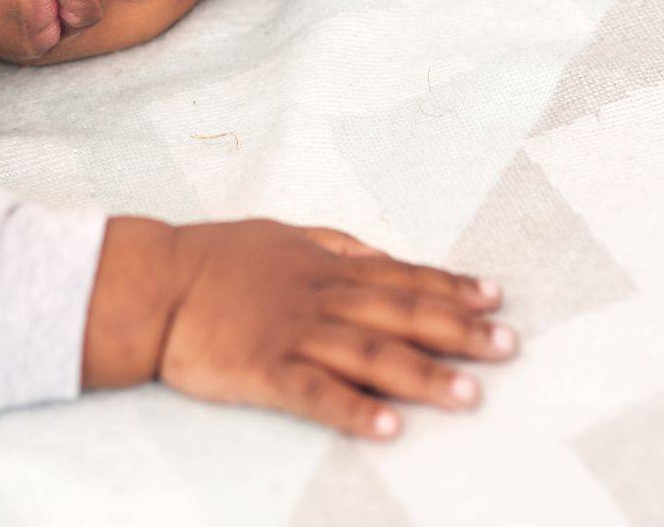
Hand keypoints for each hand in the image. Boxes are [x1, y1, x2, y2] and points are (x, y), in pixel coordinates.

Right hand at [156, 218, 517, 438]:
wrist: (155, 284)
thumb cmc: (217, 258)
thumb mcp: (281, 235)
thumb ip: (333, 244)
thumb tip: (379, 253)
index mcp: (324, 265)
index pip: (400, 276)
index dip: (449, 287)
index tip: (494, 297)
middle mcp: (319, 297)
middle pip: (399, 313)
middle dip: (458, 330)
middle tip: (508, 345)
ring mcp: (294, 334)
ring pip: (369, 354)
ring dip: (423, 375)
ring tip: (470, 394)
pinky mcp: (265, 371)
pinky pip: (316, 393)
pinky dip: (354, 410)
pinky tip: (389, 428)